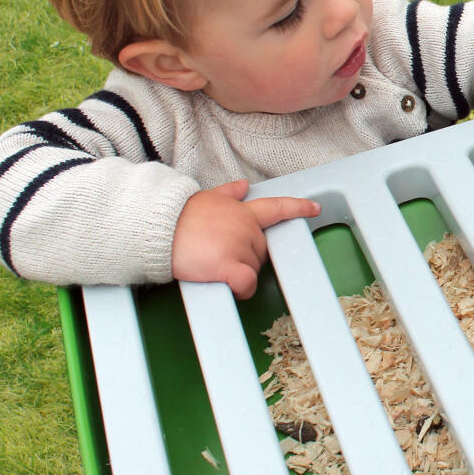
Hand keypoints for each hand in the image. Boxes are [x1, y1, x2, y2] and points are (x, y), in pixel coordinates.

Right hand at [171, 179, 320, 298]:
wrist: (158, 228)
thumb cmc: (178, 216)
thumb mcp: (206, 198)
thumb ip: (228, 194)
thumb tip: (242, 185)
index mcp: (243, 211)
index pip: (277, 207)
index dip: (298, 208)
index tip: (315, 208)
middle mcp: (246, 227)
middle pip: (261, 251)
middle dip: (245, 257)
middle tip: (217, 253)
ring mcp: (239, 246)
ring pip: (253, 269)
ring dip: (237, 272)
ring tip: (210, 262)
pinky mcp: (228, 265)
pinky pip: (246, 283)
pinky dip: (242, 289)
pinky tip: (231, 286)